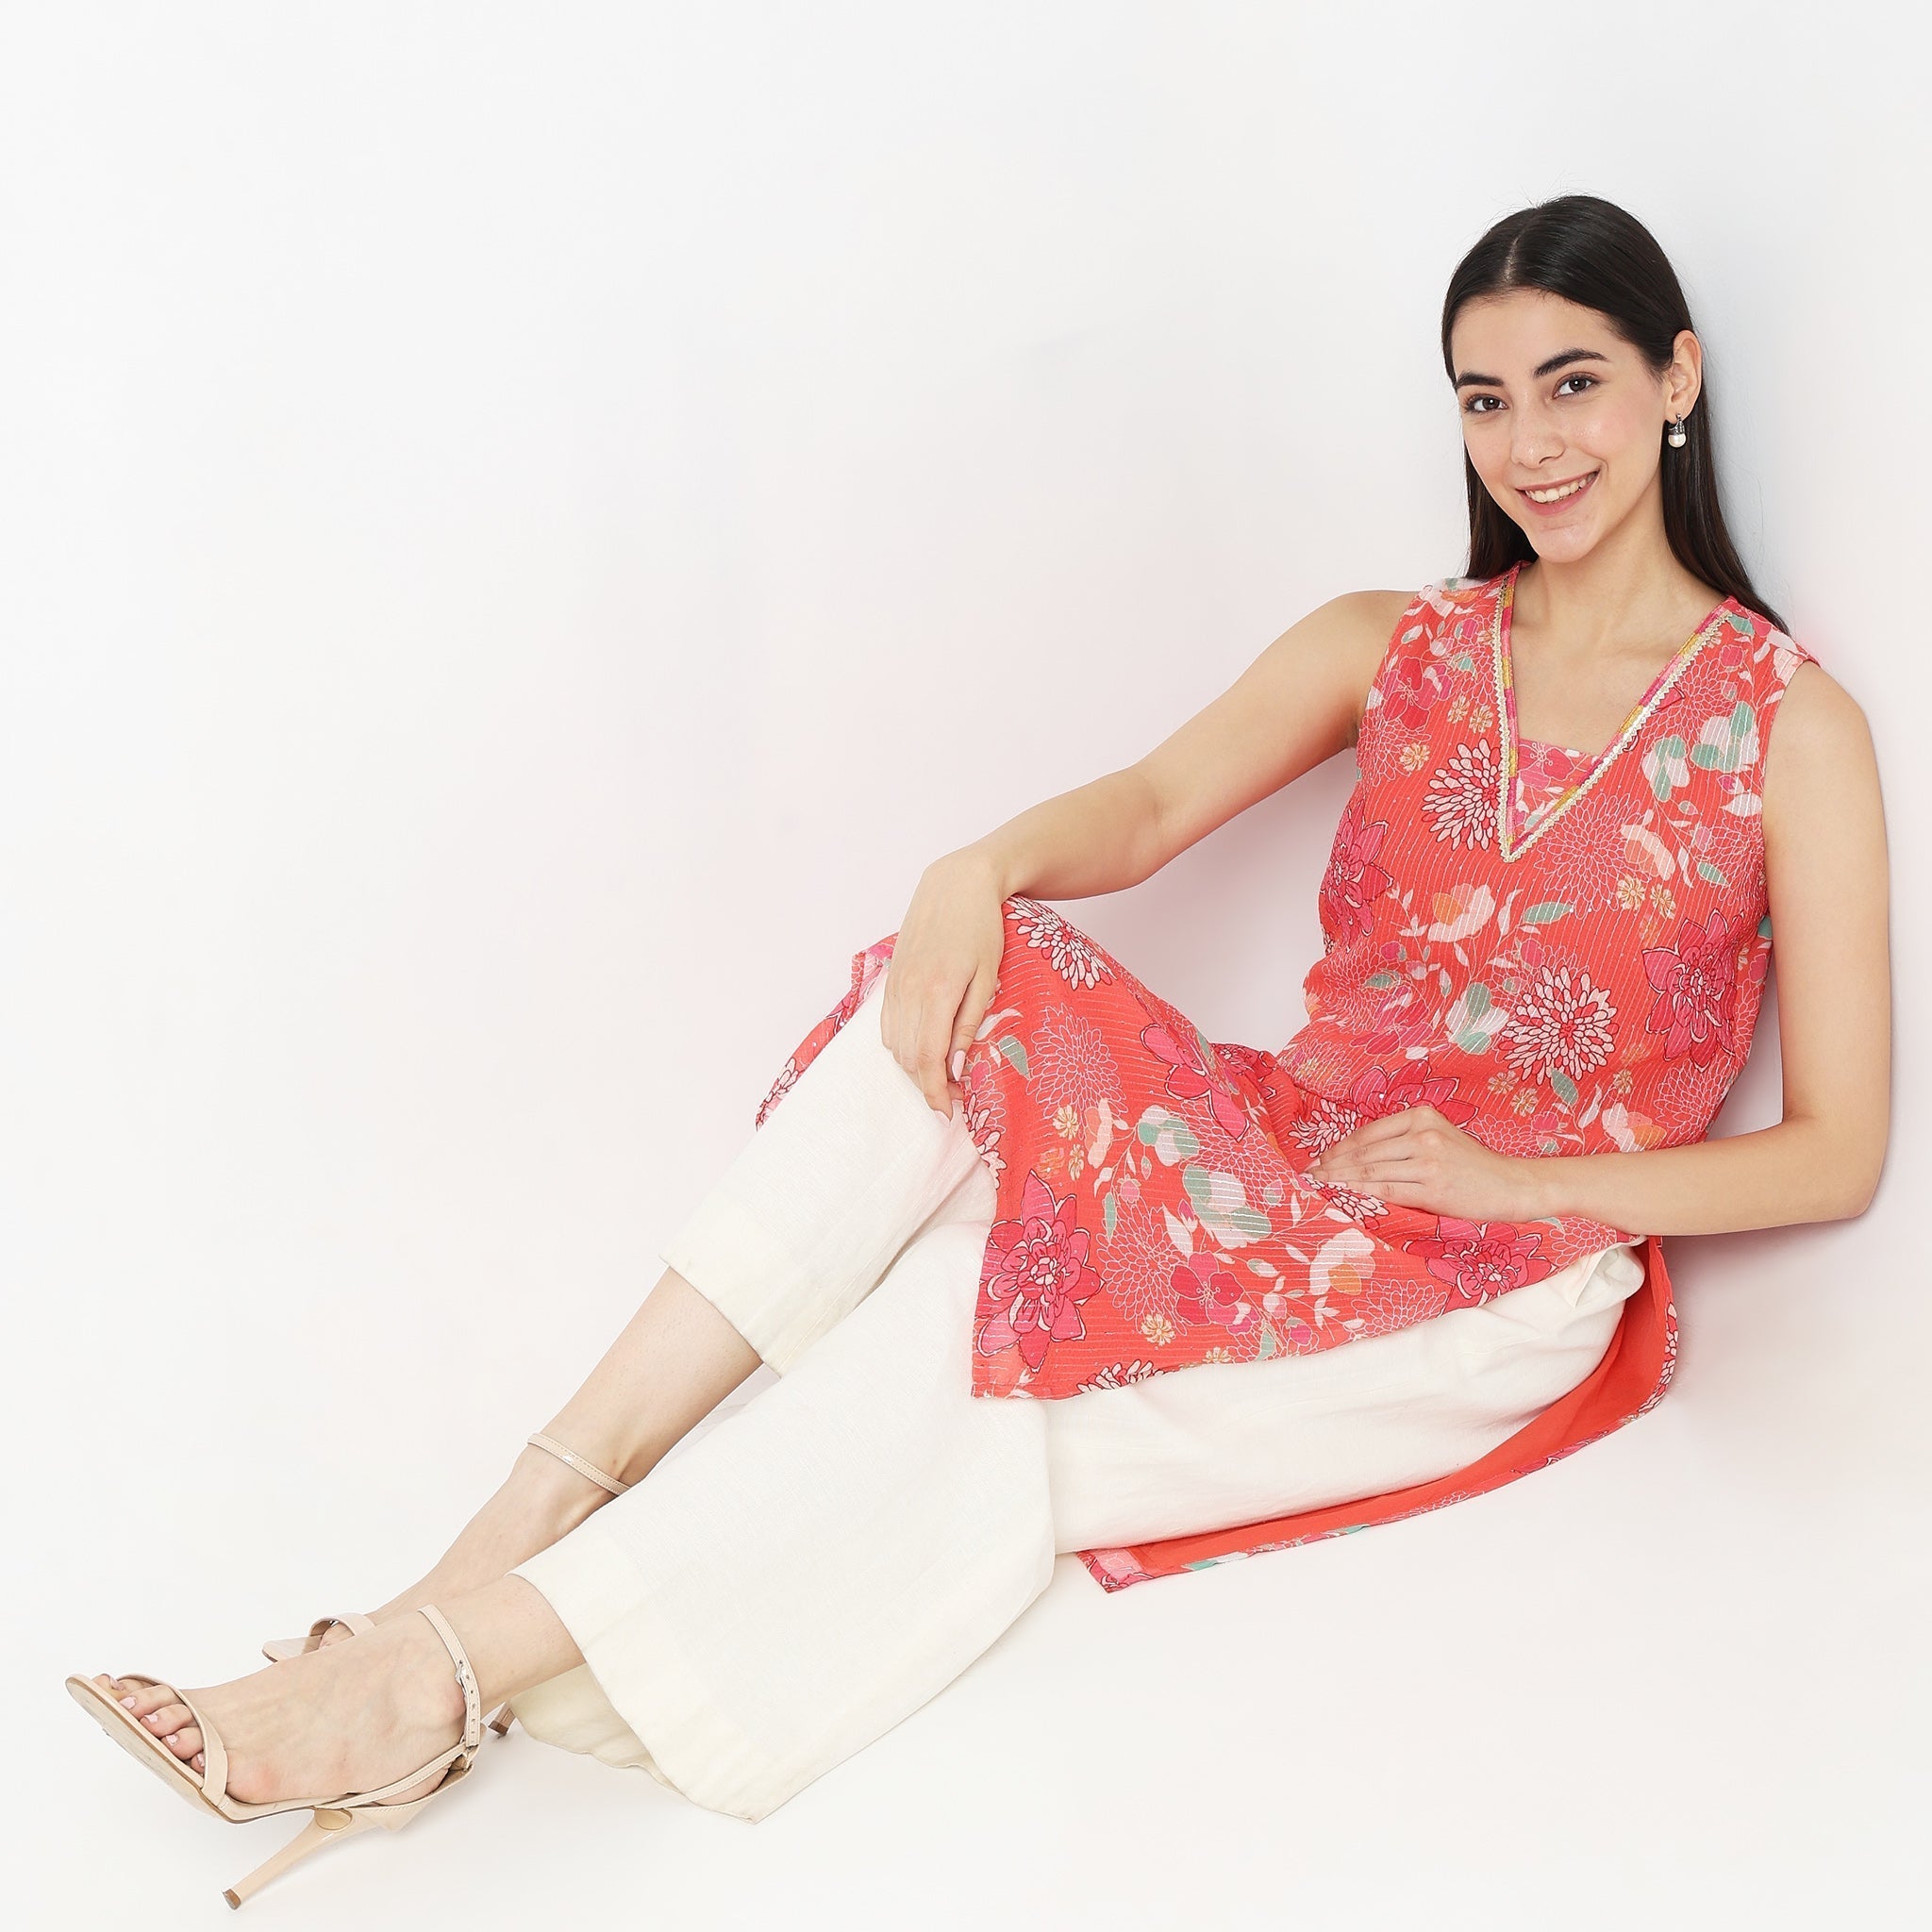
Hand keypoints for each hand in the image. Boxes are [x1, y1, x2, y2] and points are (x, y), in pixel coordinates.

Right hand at [879, 852, 1007, 1116]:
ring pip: (894, 1045)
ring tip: (941, 1075)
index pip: (927, 1059)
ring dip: (914, 1068)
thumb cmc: (982, 927)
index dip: (936, 1092)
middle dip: (927, 1085)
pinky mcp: (890, 979)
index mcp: (937, 992)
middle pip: (908, 1058)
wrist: (956, 884)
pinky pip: (886, 1025)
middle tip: (955, 1097)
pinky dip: (900, 1046)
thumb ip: (969, 1022)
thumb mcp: (988, 976)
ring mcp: (895, 985)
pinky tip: (921, 1048)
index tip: (951, 1111)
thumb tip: (957, 1066)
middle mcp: (909, 992)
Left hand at [1307, 1104, 1544, 1222]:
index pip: (1368, 1133)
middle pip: (1365, 1152)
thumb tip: (1356, 1155)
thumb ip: (1403, 1140)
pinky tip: (1345, 1196)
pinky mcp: (1432, 1188)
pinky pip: (1386, 1191)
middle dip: (1333, 1165)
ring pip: (1371, 1171)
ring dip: (1341, 1180)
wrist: (1510, 1185)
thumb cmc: (1471, 1165)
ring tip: (1320, 1186)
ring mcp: (1428, 1161)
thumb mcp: (1438, 1137)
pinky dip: (1361, 1194)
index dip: (1339, 1148)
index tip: (1320, 1159)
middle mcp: (1423, 1134)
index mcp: (1422, 1116)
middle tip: (1310, 1175)